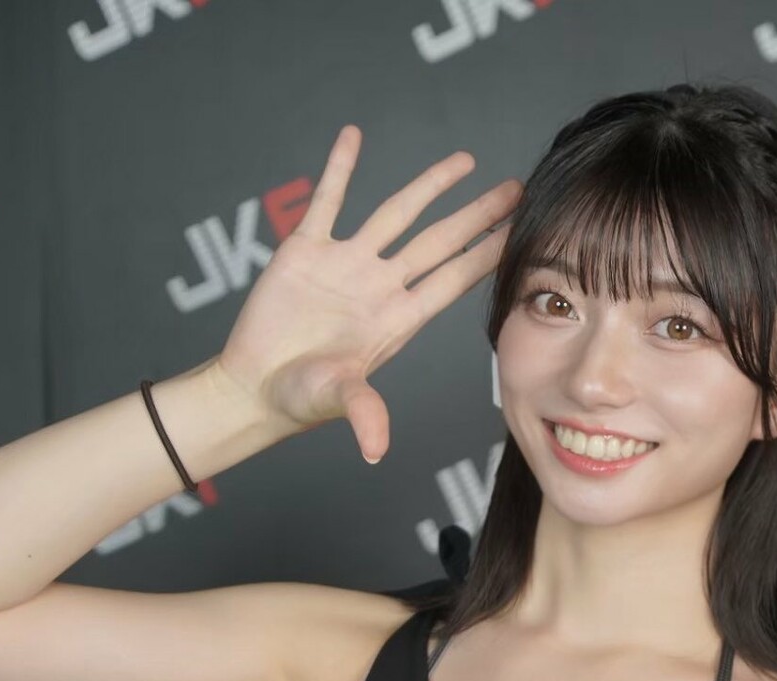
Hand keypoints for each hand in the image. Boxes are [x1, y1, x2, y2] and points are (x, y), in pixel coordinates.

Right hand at [212, 123, 522, 463]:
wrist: (255, 388)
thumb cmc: (299, 399)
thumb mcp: (336, 399)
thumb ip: (361, 413)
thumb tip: (376, 450)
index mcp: (396, 318)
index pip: (454, 279)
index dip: (488, 255)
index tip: (521, 233)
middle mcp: (379, 286)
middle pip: (439, 241)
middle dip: (477, 216)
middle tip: (515, 190)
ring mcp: (345, 265)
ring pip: (395, 214)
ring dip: (428, 187)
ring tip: (463, 160)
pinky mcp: (305, 251)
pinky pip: (327, 200)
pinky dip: (339, 168)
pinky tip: (353, 136)